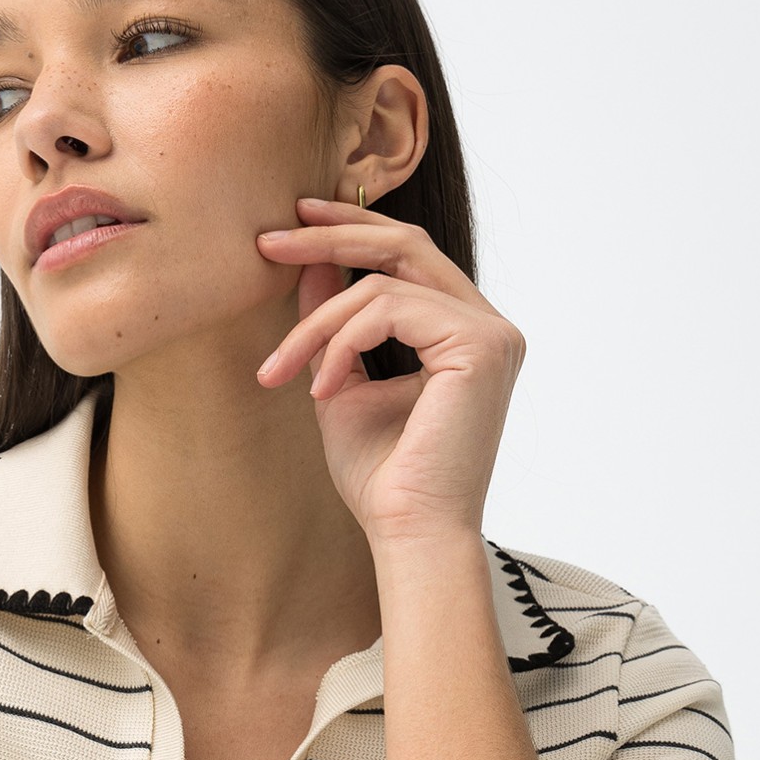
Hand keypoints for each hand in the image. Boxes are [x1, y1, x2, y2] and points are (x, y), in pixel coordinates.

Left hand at [255, 196, 526, 545]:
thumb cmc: (381, 477)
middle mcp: (488, 325)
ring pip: (384, 283)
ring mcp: (491, 333)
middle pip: (404, 245)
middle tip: (267, 241)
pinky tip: (321, 390)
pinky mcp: (481, 346)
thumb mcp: (341, 381)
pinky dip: (342, 342)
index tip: (291, 226)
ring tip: (280, 369)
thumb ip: (331, 321)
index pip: (408, 256)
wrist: (408, 533)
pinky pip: (391, 309)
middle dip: (330, 236)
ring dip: (317, 323)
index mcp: (463, 332)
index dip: (350, 231)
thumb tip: (306, 259)